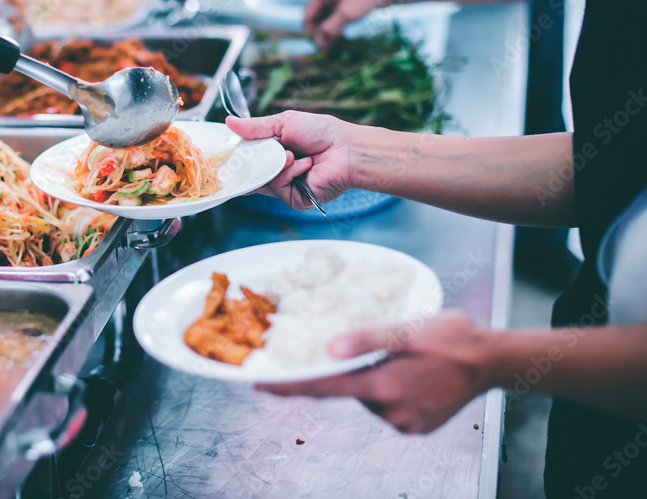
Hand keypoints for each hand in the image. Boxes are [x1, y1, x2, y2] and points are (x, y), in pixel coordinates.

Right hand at [227, 111, 355, 210]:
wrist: (346, 149)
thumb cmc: (321, 133)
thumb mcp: (284, 123)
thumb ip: (255, 127)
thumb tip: (229, 122)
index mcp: (275, 153)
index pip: (249, 159)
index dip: (238, 157)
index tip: (226, 153)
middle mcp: (278, 171)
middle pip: (251, 173)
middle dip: (252, 162)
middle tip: (257, 151)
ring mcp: (286, 186)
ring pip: (263, 180)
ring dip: (276, 164)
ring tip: (293, 154)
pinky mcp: (294, 198)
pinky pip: (278, 188)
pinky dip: (289, 174)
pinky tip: (305, 165)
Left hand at [258, 313, 496, 433]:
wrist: (494, 361)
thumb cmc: (452, 338)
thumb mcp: (408, 329)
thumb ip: (367, 339)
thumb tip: (329, 348)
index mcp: (385, 386)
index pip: (325, 388)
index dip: (291, 386)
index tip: (261, 385)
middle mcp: (391, 411)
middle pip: (348, 390)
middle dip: (346, 371)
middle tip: (361, 348)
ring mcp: (405, 422)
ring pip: (368, 397)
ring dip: (371, 378)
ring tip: (400, 356)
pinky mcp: (416, 427)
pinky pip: (387, 406)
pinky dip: (388, 389)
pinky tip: (409, 372)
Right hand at [304, 0, 390, 48]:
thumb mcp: (346, 15)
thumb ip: (330, 29)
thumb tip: (318, 44)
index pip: (309, 14)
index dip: (311, 31)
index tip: (316, 46)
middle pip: (318, 14)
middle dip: (321, 30)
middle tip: (326, 47)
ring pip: (327, 14)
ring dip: (329, 28)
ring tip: (333, 42)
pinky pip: (336, 11)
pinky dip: (337, 22)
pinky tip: (340, 33)